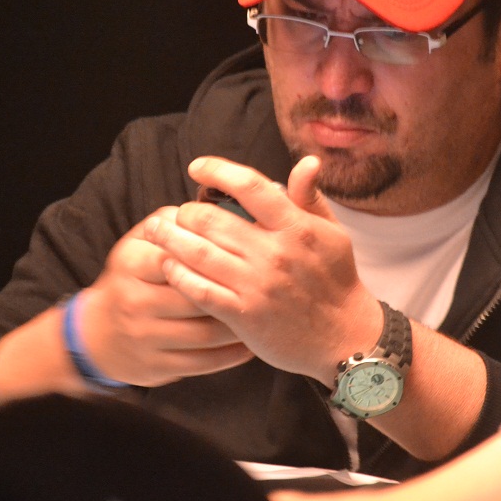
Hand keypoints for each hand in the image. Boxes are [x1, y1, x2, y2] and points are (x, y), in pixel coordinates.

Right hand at [77, 206, 253, 386]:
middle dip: (236, 293)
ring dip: (240, 326)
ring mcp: (144, 338)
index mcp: (132, 263)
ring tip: (264, 314)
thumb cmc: (133, 277)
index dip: (216, 255)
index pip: (179, 255)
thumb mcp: (142, 242)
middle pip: (198, 297)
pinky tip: (249, 342)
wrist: (98, 334)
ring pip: (206, 334)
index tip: (246, 253)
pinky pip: (204, 363)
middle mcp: (135, 301)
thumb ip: (176, 223)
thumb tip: (219, 211)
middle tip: (267, 288)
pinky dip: (233, 354)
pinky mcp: (156, 367)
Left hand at [143, 156, 381, 381]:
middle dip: (185, 212)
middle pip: (212, 220)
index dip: (217, 170)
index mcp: (296, 227)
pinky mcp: (243, 315)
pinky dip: (179, 275)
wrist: (345, 338)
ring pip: (199, 253)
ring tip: (154, 231)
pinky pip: (200, 290)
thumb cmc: (336, 281)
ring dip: (170, 239)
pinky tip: (168, 265)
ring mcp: (257, 285)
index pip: (250, 186)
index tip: (197, 167)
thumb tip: (307, 162)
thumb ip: (310, 198)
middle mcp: (274, 253)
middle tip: (174, 212)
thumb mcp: (332, 234)